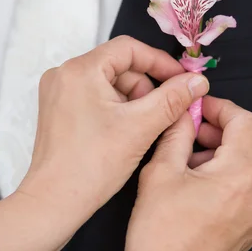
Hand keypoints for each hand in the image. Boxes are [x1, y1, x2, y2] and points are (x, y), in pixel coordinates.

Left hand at [19, 36, 209, 223]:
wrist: (54, 202)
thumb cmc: (92, 165)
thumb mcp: (141, 127)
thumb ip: (173, 99)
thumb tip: (198, 81)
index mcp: (80, 70)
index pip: (128, 48)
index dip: (160, 62)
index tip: (182, 80)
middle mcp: (64, 74)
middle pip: (119, 65)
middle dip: (147, 86)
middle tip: (166, 111)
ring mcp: (58, 92)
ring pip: (109, 82)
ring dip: (134, 99)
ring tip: (146, 126)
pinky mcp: (58, 109)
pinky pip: (96, 96)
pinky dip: (117, 108)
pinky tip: (128, 131)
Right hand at [123, 96, 251, 250]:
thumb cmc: (160, 239)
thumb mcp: (160, 174)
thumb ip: (177, 134)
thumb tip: (185, 113)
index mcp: (238, 177)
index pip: (246, 122)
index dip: (222, 108)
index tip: (202, 108)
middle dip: (235, 127)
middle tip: (204, 129)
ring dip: (237, 149)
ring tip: (198, 156)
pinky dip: (238, 171)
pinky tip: (205, 179)